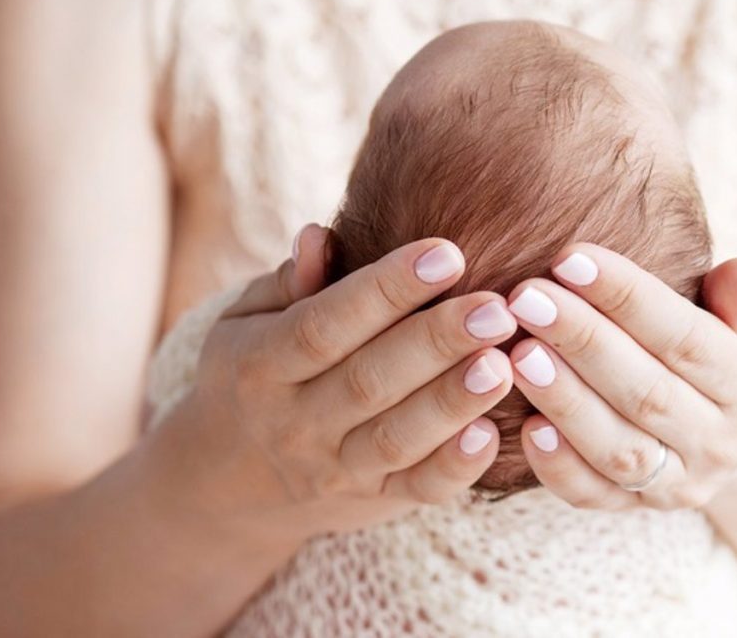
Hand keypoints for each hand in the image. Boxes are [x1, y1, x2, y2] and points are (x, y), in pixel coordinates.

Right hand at [150, 226, 517, 539]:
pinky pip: (418, 489)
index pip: (325, 324)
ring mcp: (335, 468)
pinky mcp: (374, 500)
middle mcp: (295, 422)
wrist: (232, 483)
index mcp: (260, 365)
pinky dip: (455, 467)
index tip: (447, 254)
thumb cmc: (254, 372)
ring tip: (503, 363)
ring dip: (453, 402)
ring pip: (397, 437)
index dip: (385, 290)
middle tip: (496, 309)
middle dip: (436, 342)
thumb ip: (287, 282)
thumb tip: (317, 237)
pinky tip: (492, 434)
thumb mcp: (246, 321)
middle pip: (369, 381)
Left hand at [504, 244, 736, 510]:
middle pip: (644, 392)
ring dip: (564, 401)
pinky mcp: (641, 506)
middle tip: (526, 298)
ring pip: (618, 448)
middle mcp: (721, 442)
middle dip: (581, 341)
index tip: (569, 258)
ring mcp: (682, 482)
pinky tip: (523, 425)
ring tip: (517, 353)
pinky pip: (595, 494)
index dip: (626, 297)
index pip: (684, 337)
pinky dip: (558, 466)